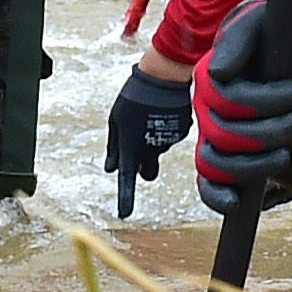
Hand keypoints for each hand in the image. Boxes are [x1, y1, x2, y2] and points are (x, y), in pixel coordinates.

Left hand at [106, 64, 194, 194]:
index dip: (125, 198)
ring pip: (159, 149)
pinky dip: (164, 127)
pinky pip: (170, 134)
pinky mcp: (181, 131)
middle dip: (144, 168)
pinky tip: (161, 111)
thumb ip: (114, 146)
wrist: (162, 77)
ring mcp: (167, 141)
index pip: (127, 179)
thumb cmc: (133, 96)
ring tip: (148, 114)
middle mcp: (151, 150)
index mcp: (132, 148)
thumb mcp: (115, 120)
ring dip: (153, 138)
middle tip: (140, 151)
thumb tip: (110, 168)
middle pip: (148, 172)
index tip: (124, 214)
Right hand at [192, 6, 291, 214]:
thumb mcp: (256, 24)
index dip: (264, 101)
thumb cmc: (266, 34)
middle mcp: (206, 109)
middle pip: (226, 135)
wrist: (276, 49)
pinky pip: (208, 182)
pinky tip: (234, 204)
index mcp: (209, 78)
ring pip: (219, 162)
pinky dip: (216, 196)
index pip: (228, 100)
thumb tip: (219, 74)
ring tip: (285, 152)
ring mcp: (213, 134)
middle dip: (269, 132)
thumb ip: (237, 42)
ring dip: (257, 164)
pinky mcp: (227, 155)